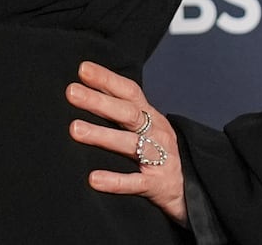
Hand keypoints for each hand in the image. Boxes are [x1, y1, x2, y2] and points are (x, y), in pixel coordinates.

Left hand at [66, 61, 185, 225]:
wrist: (190, 190)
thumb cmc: (160, 154)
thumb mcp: (147, 128)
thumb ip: (121, 111)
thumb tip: (86, 90)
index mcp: (151, 116)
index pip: (129, 92)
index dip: (107, 79)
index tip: (83, 69)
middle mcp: (156, 132)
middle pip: (127, 113)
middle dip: (98, 101)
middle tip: (71, 92)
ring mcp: (159, 158)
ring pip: (129, 144)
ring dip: (101, 135)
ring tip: (74, 129)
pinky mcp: (158, 185)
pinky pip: (135, 182)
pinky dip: (115, 181)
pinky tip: (93, 179)